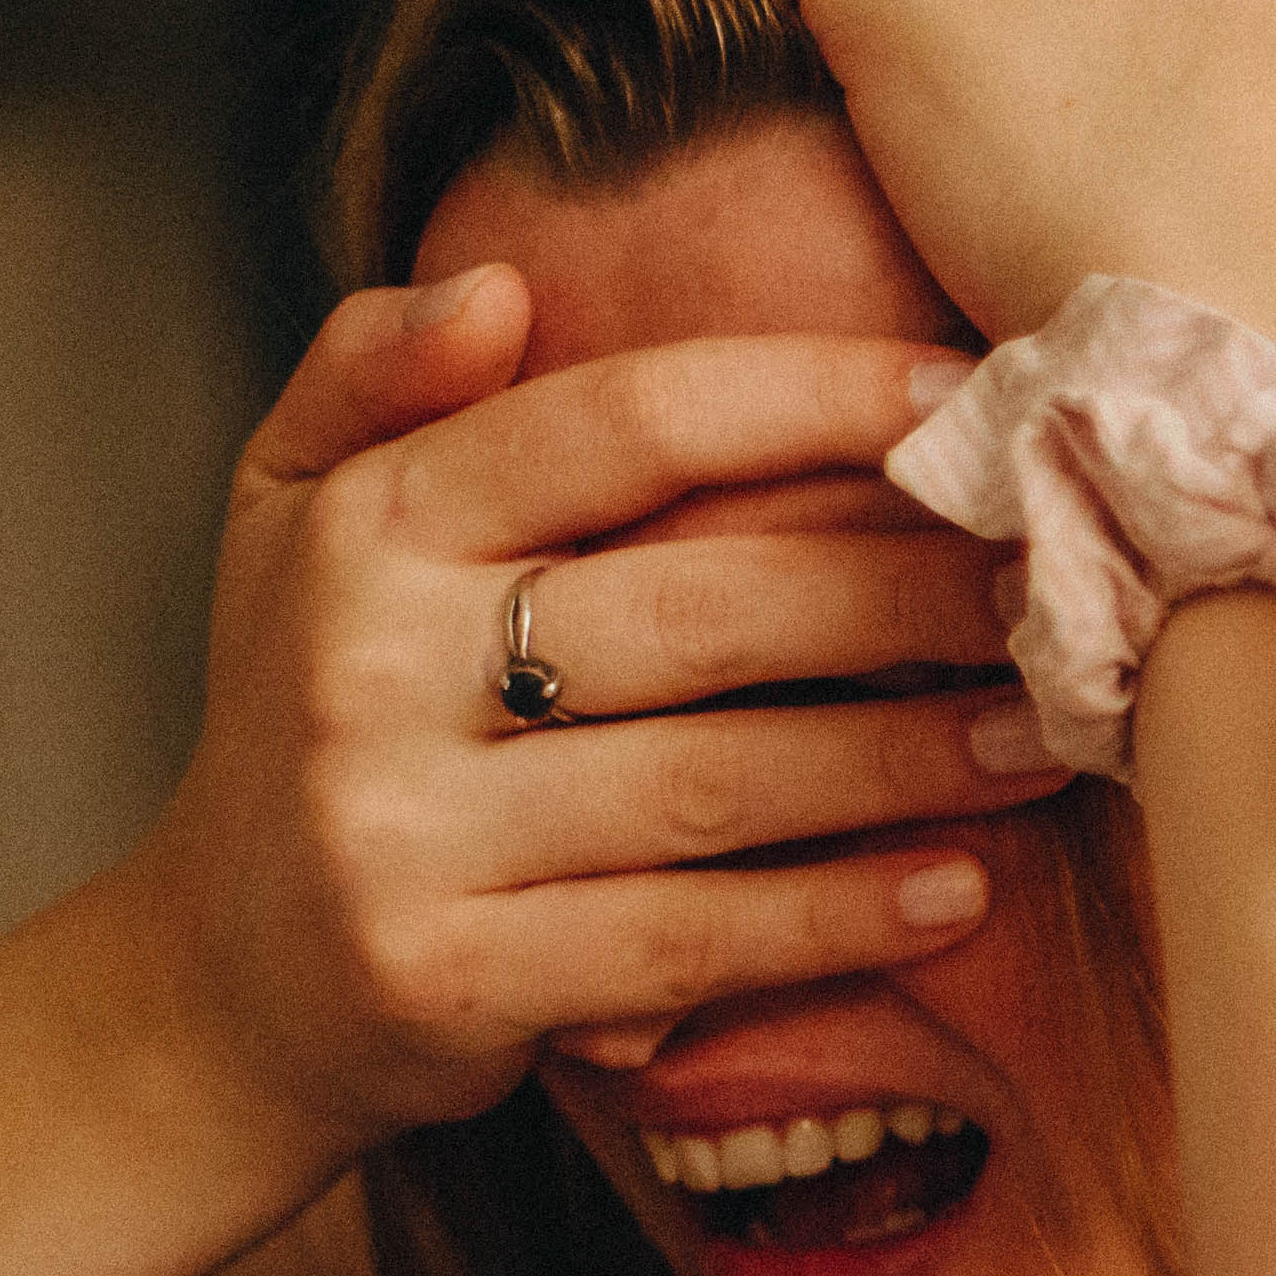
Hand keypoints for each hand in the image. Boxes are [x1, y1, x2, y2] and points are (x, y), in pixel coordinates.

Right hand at [113, 270, 1065, 1157]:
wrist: (217, 989)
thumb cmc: (314, 715)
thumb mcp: (293, 519)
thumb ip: (375, 378)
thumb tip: (493, 286)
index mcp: (366, 525)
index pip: (622, 426)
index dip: (808, 398)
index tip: (966, 399)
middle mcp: (368, 670)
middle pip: (699, 609)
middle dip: (904, 595)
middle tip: (1058, 588)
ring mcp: (402, 833)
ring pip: (715, 783)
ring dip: (905, 759)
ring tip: (1050, 732)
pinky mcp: (450, 981)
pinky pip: (687, 939)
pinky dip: (835, 916)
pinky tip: (959, 885)